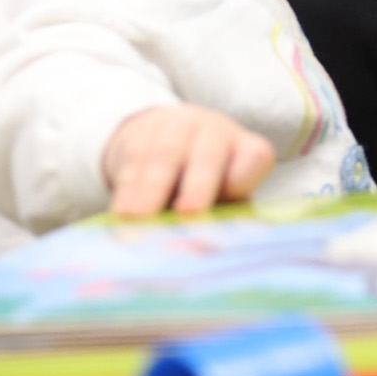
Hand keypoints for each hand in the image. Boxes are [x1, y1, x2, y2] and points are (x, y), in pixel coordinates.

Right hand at [104, 104, 276, 215]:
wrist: (168, 141)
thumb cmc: (205, 185)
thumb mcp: (220, 199)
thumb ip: (220, 221)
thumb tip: (207, 250)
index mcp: (247, 150)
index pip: (255, 158)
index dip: (243, 177)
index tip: (230, 199)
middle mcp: (217, 132)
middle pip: (208, 157)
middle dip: (197, 186)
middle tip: (186, 214)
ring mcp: (180, 125)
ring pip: (164, 157)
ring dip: (150, 191)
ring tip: (139, 220)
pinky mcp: (144, 130)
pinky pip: (135, 157)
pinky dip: (127, 188)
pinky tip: (121, 212)